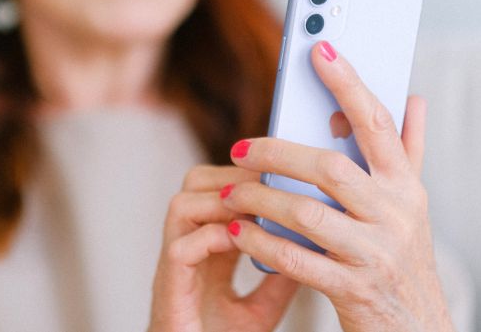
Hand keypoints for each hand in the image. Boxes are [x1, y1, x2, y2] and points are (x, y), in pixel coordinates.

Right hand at [148, 165, 297, 331]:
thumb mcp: (261, 307)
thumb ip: (279, 276)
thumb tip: (312, 247)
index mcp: (206, 245)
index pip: (217, 189)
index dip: (243, 176)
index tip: (277, 173)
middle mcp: (188, 244)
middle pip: (194, 184)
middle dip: (230, 176)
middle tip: (265, 184)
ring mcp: (175, 263)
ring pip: (181, 205)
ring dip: (219, 201)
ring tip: (252, 211)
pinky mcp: (169, 286)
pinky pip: (181, 248)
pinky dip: (210, 238)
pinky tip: (237, 241)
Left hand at [220, 41, 453, 331]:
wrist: (415, 328)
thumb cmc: (399, 250)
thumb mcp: (409, 199)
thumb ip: (407, 148)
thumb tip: (413, 96)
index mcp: (404, 184)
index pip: (376, 122)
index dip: (347, 82)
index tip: (318, 46)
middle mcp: (396, 214)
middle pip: (330, 167)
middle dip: (278, 153)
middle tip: (239, 148)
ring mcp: (376, 253)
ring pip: (308, 213)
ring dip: (261, 198)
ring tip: (231, 190)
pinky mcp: (353, 289)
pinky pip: (297, 259)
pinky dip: (262, 242)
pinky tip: (237, 230)